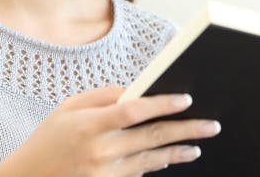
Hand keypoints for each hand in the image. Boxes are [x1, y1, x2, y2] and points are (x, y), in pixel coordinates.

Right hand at [0, 85, 221, 176]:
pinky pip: (138, 174)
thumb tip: (135, 90)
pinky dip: (156, 164)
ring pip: (152, 160)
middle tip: (210, 125)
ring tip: (197, 145)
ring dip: (178, 151)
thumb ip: (102, 97)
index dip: (162, 104)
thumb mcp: (68, 108)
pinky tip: (170, 156)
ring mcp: (105, 173)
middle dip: (186, 129)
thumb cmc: (48, 139)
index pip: (134, 110)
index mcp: (89, 124)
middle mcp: (100, 150)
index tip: (186, 99)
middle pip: (152, 137)